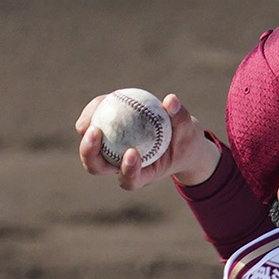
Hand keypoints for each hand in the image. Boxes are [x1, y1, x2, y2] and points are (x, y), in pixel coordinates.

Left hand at [76, 93, 220, 189]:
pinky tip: (107, 98)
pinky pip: (96, 124)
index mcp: (143, 175)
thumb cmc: (187, 143)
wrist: (180, 142)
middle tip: (96, 131)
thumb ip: (181, 118)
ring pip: (90, 146)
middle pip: (97, 167)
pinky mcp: (107, 137)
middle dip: (89, 153)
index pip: (130, 180)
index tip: (133, 152)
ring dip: (87, 128)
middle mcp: (121, 167)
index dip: (127, 171)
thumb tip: (171, 100)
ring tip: (98, 106)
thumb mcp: (191, 132)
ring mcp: (111, 153)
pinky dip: (98, 112)